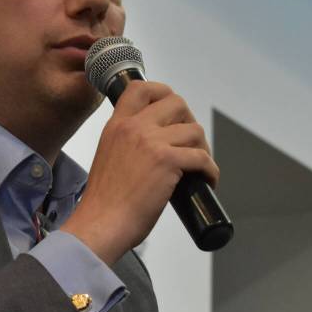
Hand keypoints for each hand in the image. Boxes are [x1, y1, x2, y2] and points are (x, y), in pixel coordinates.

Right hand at [62, 82, 218, 265]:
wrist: (100, 224)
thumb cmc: (105, 202)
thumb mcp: (108, 156)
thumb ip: (126, 144)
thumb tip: (153, 147)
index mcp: (116, 125)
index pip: (140, 87)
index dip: (162, 93)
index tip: (172, 112)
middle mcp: (133, 127)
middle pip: (176, 102)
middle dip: (190, 120)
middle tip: (190, 143)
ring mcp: (151, 142)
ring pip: (194, 129)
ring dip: (203, 148)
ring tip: (200, 166)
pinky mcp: (167, 161)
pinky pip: (202, 157)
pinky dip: (210, 170)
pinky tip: (208, 180)